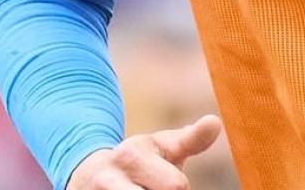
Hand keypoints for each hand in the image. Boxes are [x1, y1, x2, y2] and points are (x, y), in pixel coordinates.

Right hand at [66, 114, 223, 189]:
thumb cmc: (140, 162)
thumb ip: (191, 140)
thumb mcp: (163, 147)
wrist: (89, 175)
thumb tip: (215, 122)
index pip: (175, 186)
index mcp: (131, 155)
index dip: (179, 187)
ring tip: (142, 188)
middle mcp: (108, 179)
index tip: (172, 184)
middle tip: (153, 186)